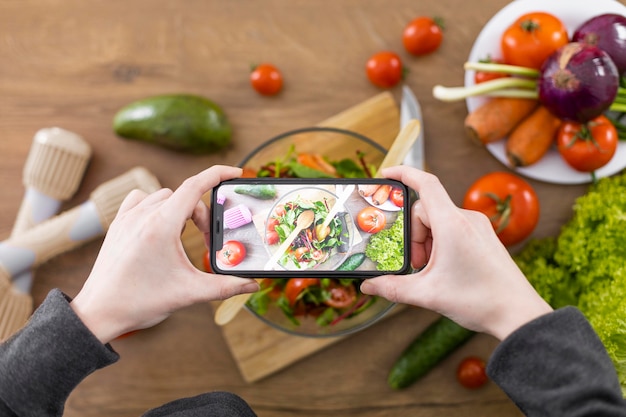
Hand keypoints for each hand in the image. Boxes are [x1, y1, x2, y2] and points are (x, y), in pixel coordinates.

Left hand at [70, 165, 258, 342]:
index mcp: (161, 225)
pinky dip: (157, 206)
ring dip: (181, 210)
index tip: (236, 173)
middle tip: (208, 243)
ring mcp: (128, 217)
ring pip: (164, 196)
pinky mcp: (118, 224)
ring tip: (184, 237)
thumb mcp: (189, 293)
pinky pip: (141, 199)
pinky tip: (160, 224)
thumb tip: (252, 285)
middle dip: (203, 216)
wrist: (99, 313)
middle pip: (185, 196)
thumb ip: (225, 287)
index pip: (195, 186)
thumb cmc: (140, 302)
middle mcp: (143, 215)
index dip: (219, 175)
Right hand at [360, 166, 551, 339]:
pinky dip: (440, 243)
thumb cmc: (479, 300)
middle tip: (416, 265)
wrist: (518, 314)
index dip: (403, 173)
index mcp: (452, 224)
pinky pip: (453, 228)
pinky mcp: (484, 236)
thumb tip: (368, 286)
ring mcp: (478, 226)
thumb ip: (392, 288)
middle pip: (425, 210)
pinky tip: (444, 269)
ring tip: (432, 271)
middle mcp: (467, 218)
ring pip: (438, 221)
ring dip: (427, 242)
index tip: (386, 173)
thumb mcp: (427, 294)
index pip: (425, 183)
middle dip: (413, 236)